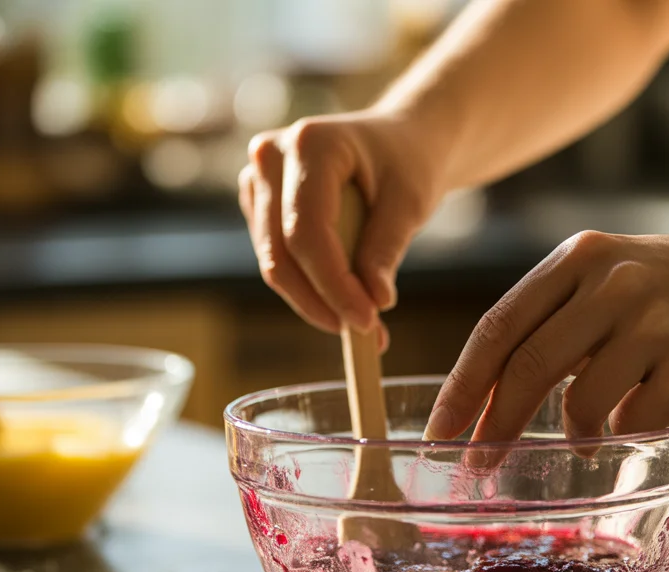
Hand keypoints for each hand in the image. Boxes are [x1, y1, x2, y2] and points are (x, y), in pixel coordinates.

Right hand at [239, 112, 446, 335]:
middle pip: (282, 252)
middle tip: (366, 333)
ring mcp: (257, 181)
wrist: (400, 141)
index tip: (366, 321)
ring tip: (366, 324)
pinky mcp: (259, 206)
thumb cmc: (408, 163)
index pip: (307, 231)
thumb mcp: (411, 202)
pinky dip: (311, 289)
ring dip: (317, 301)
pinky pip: (280, 261)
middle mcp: (270, 157)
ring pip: (276, 263)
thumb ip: (387, 248)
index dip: (333, 283)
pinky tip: (347, 302)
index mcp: (309, 143)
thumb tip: (373, 302)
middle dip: (322, 300)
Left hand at [425, 230, 668, 443]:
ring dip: (574, 434)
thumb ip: (547, 324)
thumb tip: (478, 407)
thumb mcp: (603, 278)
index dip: (463, 385)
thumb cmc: (665, 293)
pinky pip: (634, 422)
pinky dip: (624, 432)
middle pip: (529, 366)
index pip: (499, 326)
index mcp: (579, 258)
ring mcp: (659, 324)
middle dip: (496, 425)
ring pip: (582, 404)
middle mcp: (616, 283)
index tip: (439, 432)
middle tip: (479, 465)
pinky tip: (639, 420)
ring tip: (589, 434)